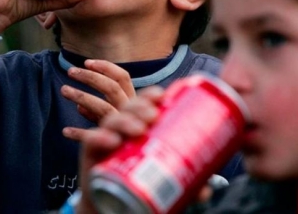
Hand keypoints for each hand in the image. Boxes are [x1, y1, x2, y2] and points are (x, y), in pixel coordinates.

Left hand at [61, 59, 135, 140]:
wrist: (131, 170)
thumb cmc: (123, 138)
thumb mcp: (115, 121)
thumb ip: (100, 112)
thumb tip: (80, 105)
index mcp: (134, 101)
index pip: (123, 77)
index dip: (106, 67)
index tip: (88, 62)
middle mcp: (130, 111)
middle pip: (111, 88)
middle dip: (90, 77)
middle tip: (70, 71)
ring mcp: (124, 126)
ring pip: (103, 106)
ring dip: (81, 96)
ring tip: (63, 90)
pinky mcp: (115, 143)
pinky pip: (94, 136)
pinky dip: (79, 132)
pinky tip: (66, 131)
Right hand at [75, 88, 212, 212]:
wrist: (113, 204)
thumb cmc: (140, 183)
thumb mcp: (164, 179)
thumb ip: (185, 183)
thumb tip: (207, 189)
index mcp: (140, 126)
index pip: (144, 103)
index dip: (150, 96)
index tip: (162, 96)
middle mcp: (123, 128)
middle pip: (129, 107)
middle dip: (140, 106)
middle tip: (153, 116)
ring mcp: (106, 138)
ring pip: (112, 120)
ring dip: (124, 120)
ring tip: (137, 130)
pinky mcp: (90, 153)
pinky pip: (91, 140)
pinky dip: (100, 137)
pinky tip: (111, 141)